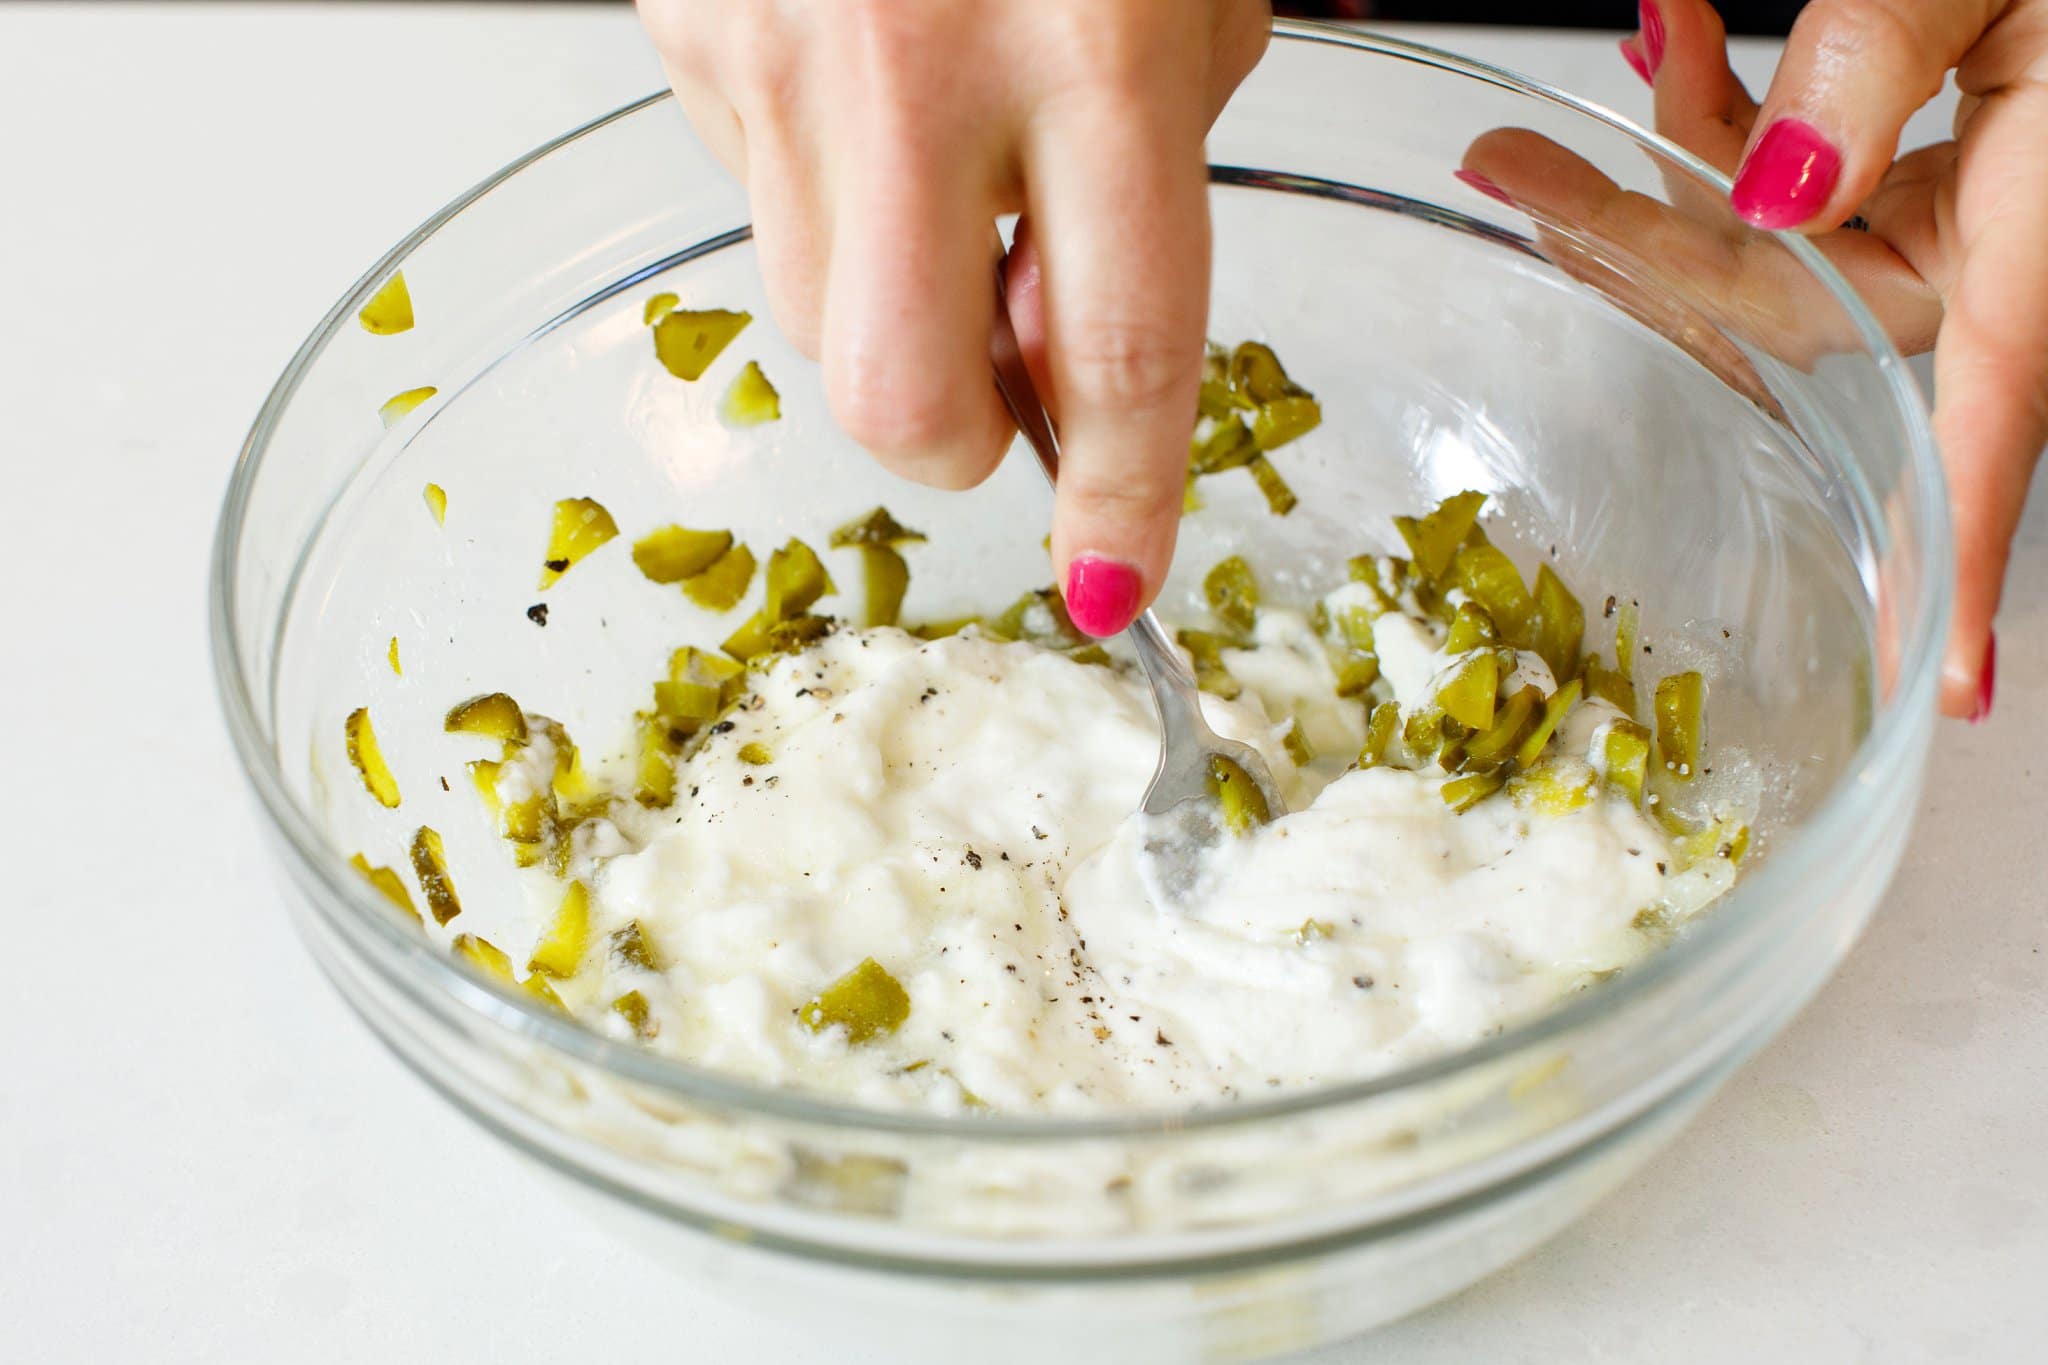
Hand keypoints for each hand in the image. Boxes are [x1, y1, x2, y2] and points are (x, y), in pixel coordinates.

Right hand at [637, 0, 1270, 635]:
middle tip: (992, 390)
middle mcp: (913, 65)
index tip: (1113, 581)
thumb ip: (1146, 181)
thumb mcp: (1180, 5)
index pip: (1117, 356)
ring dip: (882, 295)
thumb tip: (1048, 362)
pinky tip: (861, 76)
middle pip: (900, 400)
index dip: (1119, 499)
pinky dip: (816, 182)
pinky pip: (746, 192)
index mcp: (1093, 50)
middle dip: (952, 444)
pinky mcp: (682, 26)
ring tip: (933, 153)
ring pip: (807, 310)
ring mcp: (775, 52)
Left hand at [1620, 0, 2047, 719]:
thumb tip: (1775, 188)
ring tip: (1637, 43)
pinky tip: (1690, 40)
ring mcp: (1977, 211)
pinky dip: (1748, 127)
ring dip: (1684, 164)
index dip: (1954, 565)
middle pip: (1803, 314)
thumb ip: (1888, 55)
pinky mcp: (1954, 170)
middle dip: (1645, 245)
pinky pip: (1822, 192)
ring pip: (1789, 255)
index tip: (1935, 687)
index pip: (1989, 425)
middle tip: (1515, 171)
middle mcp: (2013, 241)